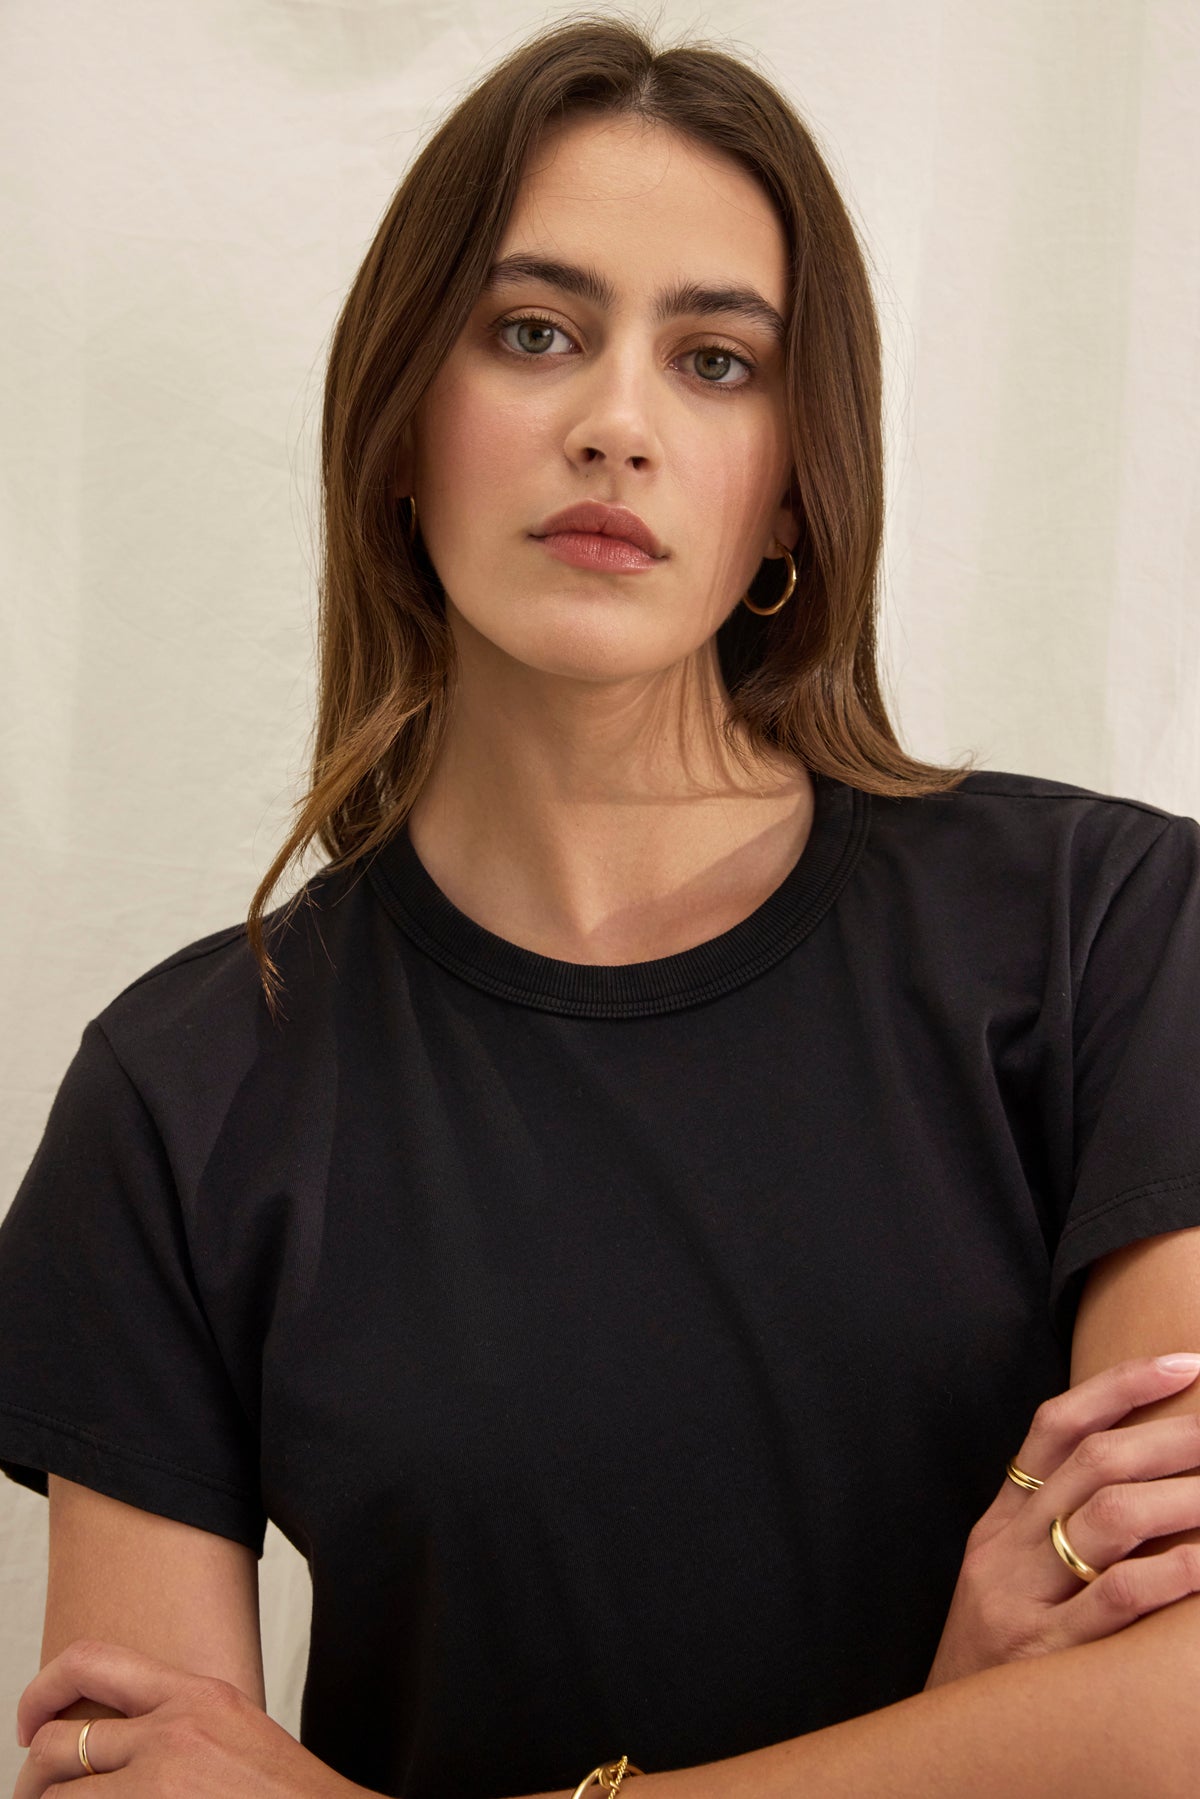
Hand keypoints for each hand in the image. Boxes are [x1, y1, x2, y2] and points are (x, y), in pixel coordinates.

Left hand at [13, 1638, 362, 1796]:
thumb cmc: (289, 1796)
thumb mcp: (234, 1731)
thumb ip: (178, 1724)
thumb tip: (122, 1745)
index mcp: (196, 1694)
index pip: (91, 1661)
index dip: (42, 1690)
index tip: (32, 1724)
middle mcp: (172, 1731)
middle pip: (58, 1744)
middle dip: (33, 1781)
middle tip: (36, 1797)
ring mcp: (160, 1784)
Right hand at [924, 1353, 1199, 1688]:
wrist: (945, 1742)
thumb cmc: (997, 1657)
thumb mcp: (1011, 1578)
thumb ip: (1059, 1529)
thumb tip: (1150, 1480)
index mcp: (998, 1521)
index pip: (1055, 1426)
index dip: (1121, 1386)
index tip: (1186, 1365)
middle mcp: (1004, 1546)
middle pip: (1093, 1462)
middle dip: (1171, 1437)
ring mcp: (1022, 1598)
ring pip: (1107, 1518)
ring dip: (1182, 1497)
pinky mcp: (1045, 1655)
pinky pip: (1115, 1599)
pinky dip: (1170, 1573)